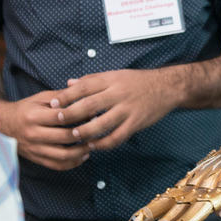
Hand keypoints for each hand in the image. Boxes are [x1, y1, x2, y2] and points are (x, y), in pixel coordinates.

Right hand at [0, 90, 88, 170]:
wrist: (2, 125)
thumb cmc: (25, 109)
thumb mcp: (40, 98)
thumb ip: (61, 97)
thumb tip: (84, 97)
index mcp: (33, 116)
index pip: (61, 117)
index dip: (79, 116)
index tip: (93, 114)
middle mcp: (32, 134)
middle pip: (64, 137)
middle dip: (83, 135)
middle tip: (96, 130)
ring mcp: (34, 149)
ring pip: (63, 155)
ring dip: (81, 151)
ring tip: (92, 144)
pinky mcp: (36, 159)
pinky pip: (57, 165)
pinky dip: (72, 163)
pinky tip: (82, 156)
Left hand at [52, 68, 180, 151]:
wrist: (167, 87)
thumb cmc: (138, 81)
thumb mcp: (115, 74)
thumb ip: (91, 80)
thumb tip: (68, 84)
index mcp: (111, 80)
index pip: (84, 87)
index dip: (66, 96)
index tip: (53, 103)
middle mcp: (118, 94)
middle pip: (89, 105)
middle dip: (71, 114)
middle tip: (58, 121)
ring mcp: (127, 109)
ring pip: (101, 124)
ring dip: (85, 132)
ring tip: (74, 136)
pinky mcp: (136, 123)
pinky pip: (116, 137)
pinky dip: (103, 144)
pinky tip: (94, 146)